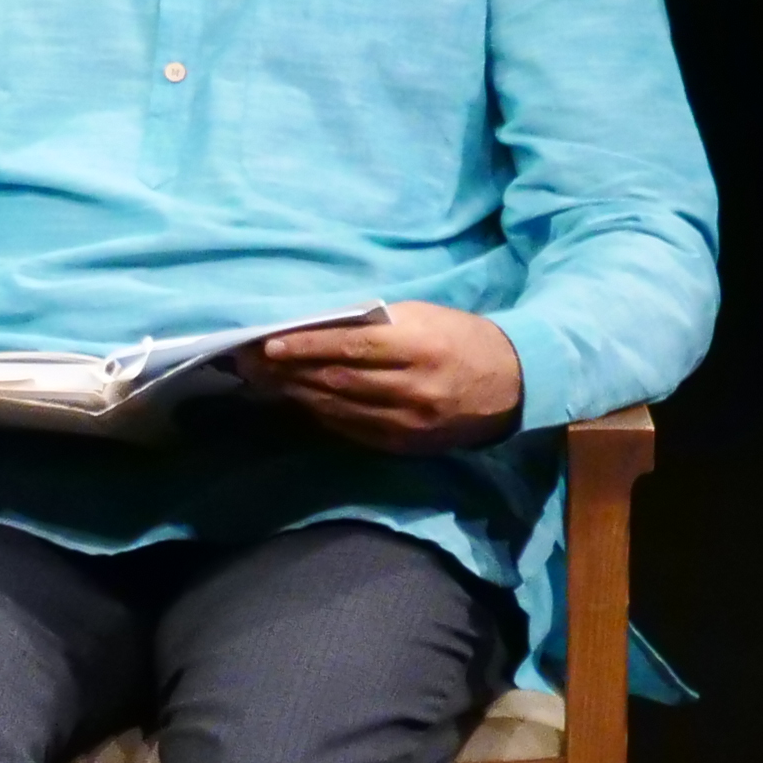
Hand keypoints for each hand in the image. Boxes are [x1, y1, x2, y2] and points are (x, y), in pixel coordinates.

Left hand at [242, 300, 521, 452]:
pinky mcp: (405, 444)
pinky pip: (351, 429)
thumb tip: (316, 329)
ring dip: (296, 394)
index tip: (268, 344)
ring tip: (264, 381)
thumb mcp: (423, 317)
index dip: (305, 347)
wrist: (513, 383)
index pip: (350, 349)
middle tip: (250, 363)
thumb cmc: (460, 338)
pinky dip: (321, 413)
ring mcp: (409, 422)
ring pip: (338, 408)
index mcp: (420, 349)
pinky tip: (299, 401)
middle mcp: (413, 389)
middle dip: (289, 372)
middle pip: (337, 381)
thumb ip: (373, 325)